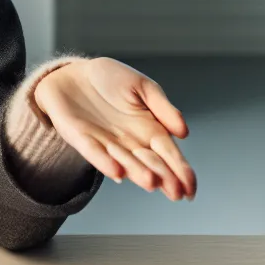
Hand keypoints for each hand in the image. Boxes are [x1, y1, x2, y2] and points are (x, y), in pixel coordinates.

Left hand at [33, 57, 196, 200]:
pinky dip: (104, 162)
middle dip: (164, 178)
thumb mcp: (144, 87)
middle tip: (176, 193)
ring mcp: (105, 143)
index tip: (191, 189)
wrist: (73, 72)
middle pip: (150, 163)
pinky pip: (93, 152)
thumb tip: (184, 133)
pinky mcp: (80, 138)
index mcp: (149, 130)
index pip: (169, 154)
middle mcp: (129, 142)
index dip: (181, 171)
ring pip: (124, 162)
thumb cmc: (110, 79)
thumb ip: (163, 108)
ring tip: (152, 183)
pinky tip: (117, 172)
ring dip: (137, 173)